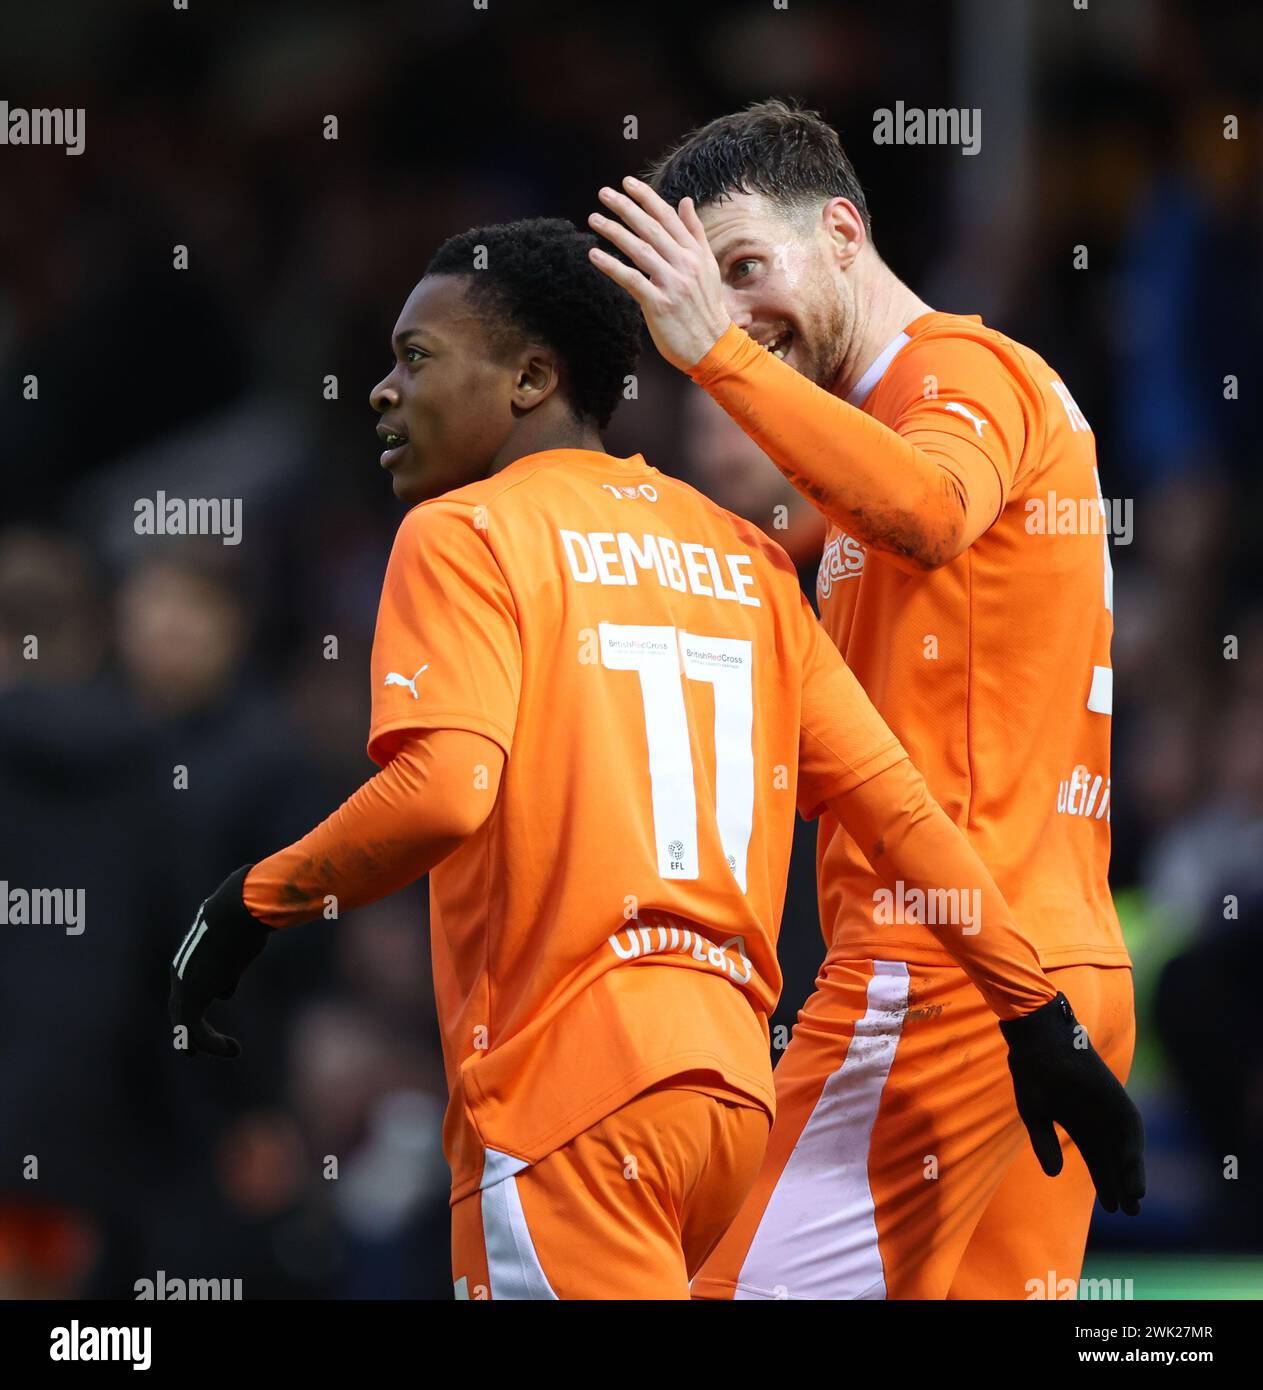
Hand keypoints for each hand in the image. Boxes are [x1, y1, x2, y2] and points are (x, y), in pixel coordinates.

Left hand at [169, 865, 273, 1058]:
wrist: (237, 912)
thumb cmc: (249, 909)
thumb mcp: (251, 918)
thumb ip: (256, 919)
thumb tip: (272, 904)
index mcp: (195, 951)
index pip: (197, 977)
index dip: (213, 989)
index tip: (229, 994)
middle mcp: (184, 970)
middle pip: (183, 1005)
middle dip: (192, 1026)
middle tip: (204, 1045)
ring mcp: (184, 986)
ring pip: (186, 1023)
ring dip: (206, 1042)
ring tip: (230, 1050)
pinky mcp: (191, 999)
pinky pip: (195, 1032)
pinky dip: (212, 1044)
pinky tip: (232, 1049)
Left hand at [587, 176, 731, 371]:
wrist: (712, 346)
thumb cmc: (706, 308)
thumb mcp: (706, 266)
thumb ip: (695, 233)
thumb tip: (685, 201)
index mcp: (695, 253)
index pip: (668, 217)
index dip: (646, 198)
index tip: (627, 182)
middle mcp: (685, 264)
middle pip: (651, 229)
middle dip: (626, 208)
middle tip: (604, 193)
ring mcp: (672, 284)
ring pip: (639, 250)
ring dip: (614, 232)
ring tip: (594, 218)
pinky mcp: (659, 304)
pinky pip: (631, 280)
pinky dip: (611, 266)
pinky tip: (594, 255)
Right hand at [1000, 992, 1145, 1214]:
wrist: (1040, 1040)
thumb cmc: (1032, 1072)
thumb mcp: (1034, 1114)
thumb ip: (1044, 1144)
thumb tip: (1054, 1175)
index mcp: (1078, 1123)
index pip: (1096, 1160)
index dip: (1103, 1183)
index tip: (1110, 1208)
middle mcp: (1097, 1119)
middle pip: (1113, 1159)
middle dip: (1121, 1185)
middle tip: (1129, 1211)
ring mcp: (1108, 1109)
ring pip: (1125, 1149)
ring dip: (1131, 1173)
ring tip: (1134, 1200)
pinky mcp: (1116, 1098)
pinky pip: (1130, 1130)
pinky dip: (1133, 1153)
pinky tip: (1132, 1174)